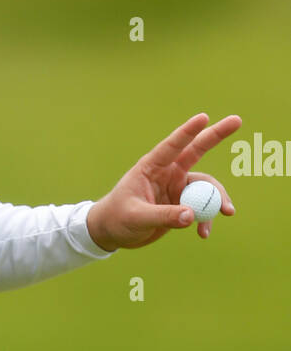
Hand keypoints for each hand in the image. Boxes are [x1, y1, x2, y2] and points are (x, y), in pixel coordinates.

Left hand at [86, 112, 240, 250]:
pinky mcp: (182, 203)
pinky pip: (203, 207)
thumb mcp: (137, 217)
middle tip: (237, 120)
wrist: (113, 233)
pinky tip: (203, 233)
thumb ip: (163, 216)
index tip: (203, 117)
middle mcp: (167, 173)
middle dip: (217, 135)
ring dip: (217, 200)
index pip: (172, 146)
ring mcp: (177, 187)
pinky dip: (207, 219)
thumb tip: (192, 215)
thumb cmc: (117, 218)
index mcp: (151, 167)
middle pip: (197, 150)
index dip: (188, 131)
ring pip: (206, 186)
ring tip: (226, 213)